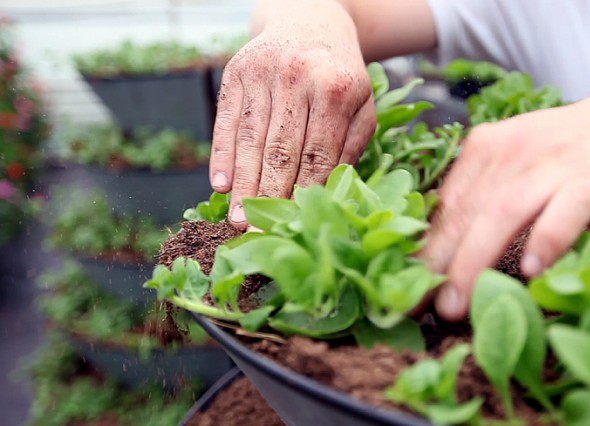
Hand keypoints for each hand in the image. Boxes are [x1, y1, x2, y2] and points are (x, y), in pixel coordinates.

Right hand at [210, 2, 376, 228]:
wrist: (310, 19)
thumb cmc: (340, 75)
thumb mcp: (362, 105)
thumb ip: (352, 145)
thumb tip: (332, 191)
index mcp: (336, 89)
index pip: (318, 154)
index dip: (304, 193)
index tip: (295, 225)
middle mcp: (297, 78)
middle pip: (280, 150)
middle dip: (269, 197)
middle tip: (258, 234)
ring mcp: (263, 73)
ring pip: (250, 139)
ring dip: (243, 184)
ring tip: (238, 220)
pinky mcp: (236, 71)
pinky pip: (226, 121)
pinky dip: (221, 156)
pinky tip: (220, 185)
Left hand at [421, 100, 589, 320]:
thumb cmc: (566, 153)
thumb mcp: (515, 162)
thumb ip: (481, 195)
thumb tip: (437, 248)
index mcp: (484, 150)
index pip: (446, 207)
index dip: (423, 249)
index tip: (403, 287)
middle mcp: (511, 155)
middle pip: (467, 213)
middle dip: (439, 263)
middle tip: (421, 306)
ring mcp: (552, 166)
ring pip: (505, 212)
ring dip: (476, 259)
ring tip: (459, 302)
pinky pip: (566, 211)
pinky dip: (547, 238)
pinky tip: (531, 271)